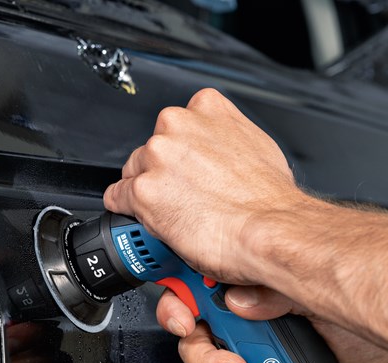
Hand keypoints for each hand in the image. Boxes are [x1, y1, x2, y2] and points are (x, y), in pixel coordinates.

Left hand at [103, 88, 310, 285]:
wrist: (269, 229)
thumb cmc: (270, 198)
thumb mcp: (257, 145)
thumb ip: (228, 138)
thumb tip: (222, 153)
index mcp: (206, 108)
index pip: (176, 126)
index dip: (179, 154)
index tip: (185, 169)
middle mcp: (177, 126)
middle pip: (151, 149)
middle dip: (162, 173)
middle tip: (182, 197)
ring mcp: (158, 157)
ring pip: (135, 173)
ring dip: (148, 192)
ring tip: (174, 214)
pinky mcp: (143, 191)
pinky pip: (117, 199)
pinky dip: (127, 211)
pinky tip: (146, 220)